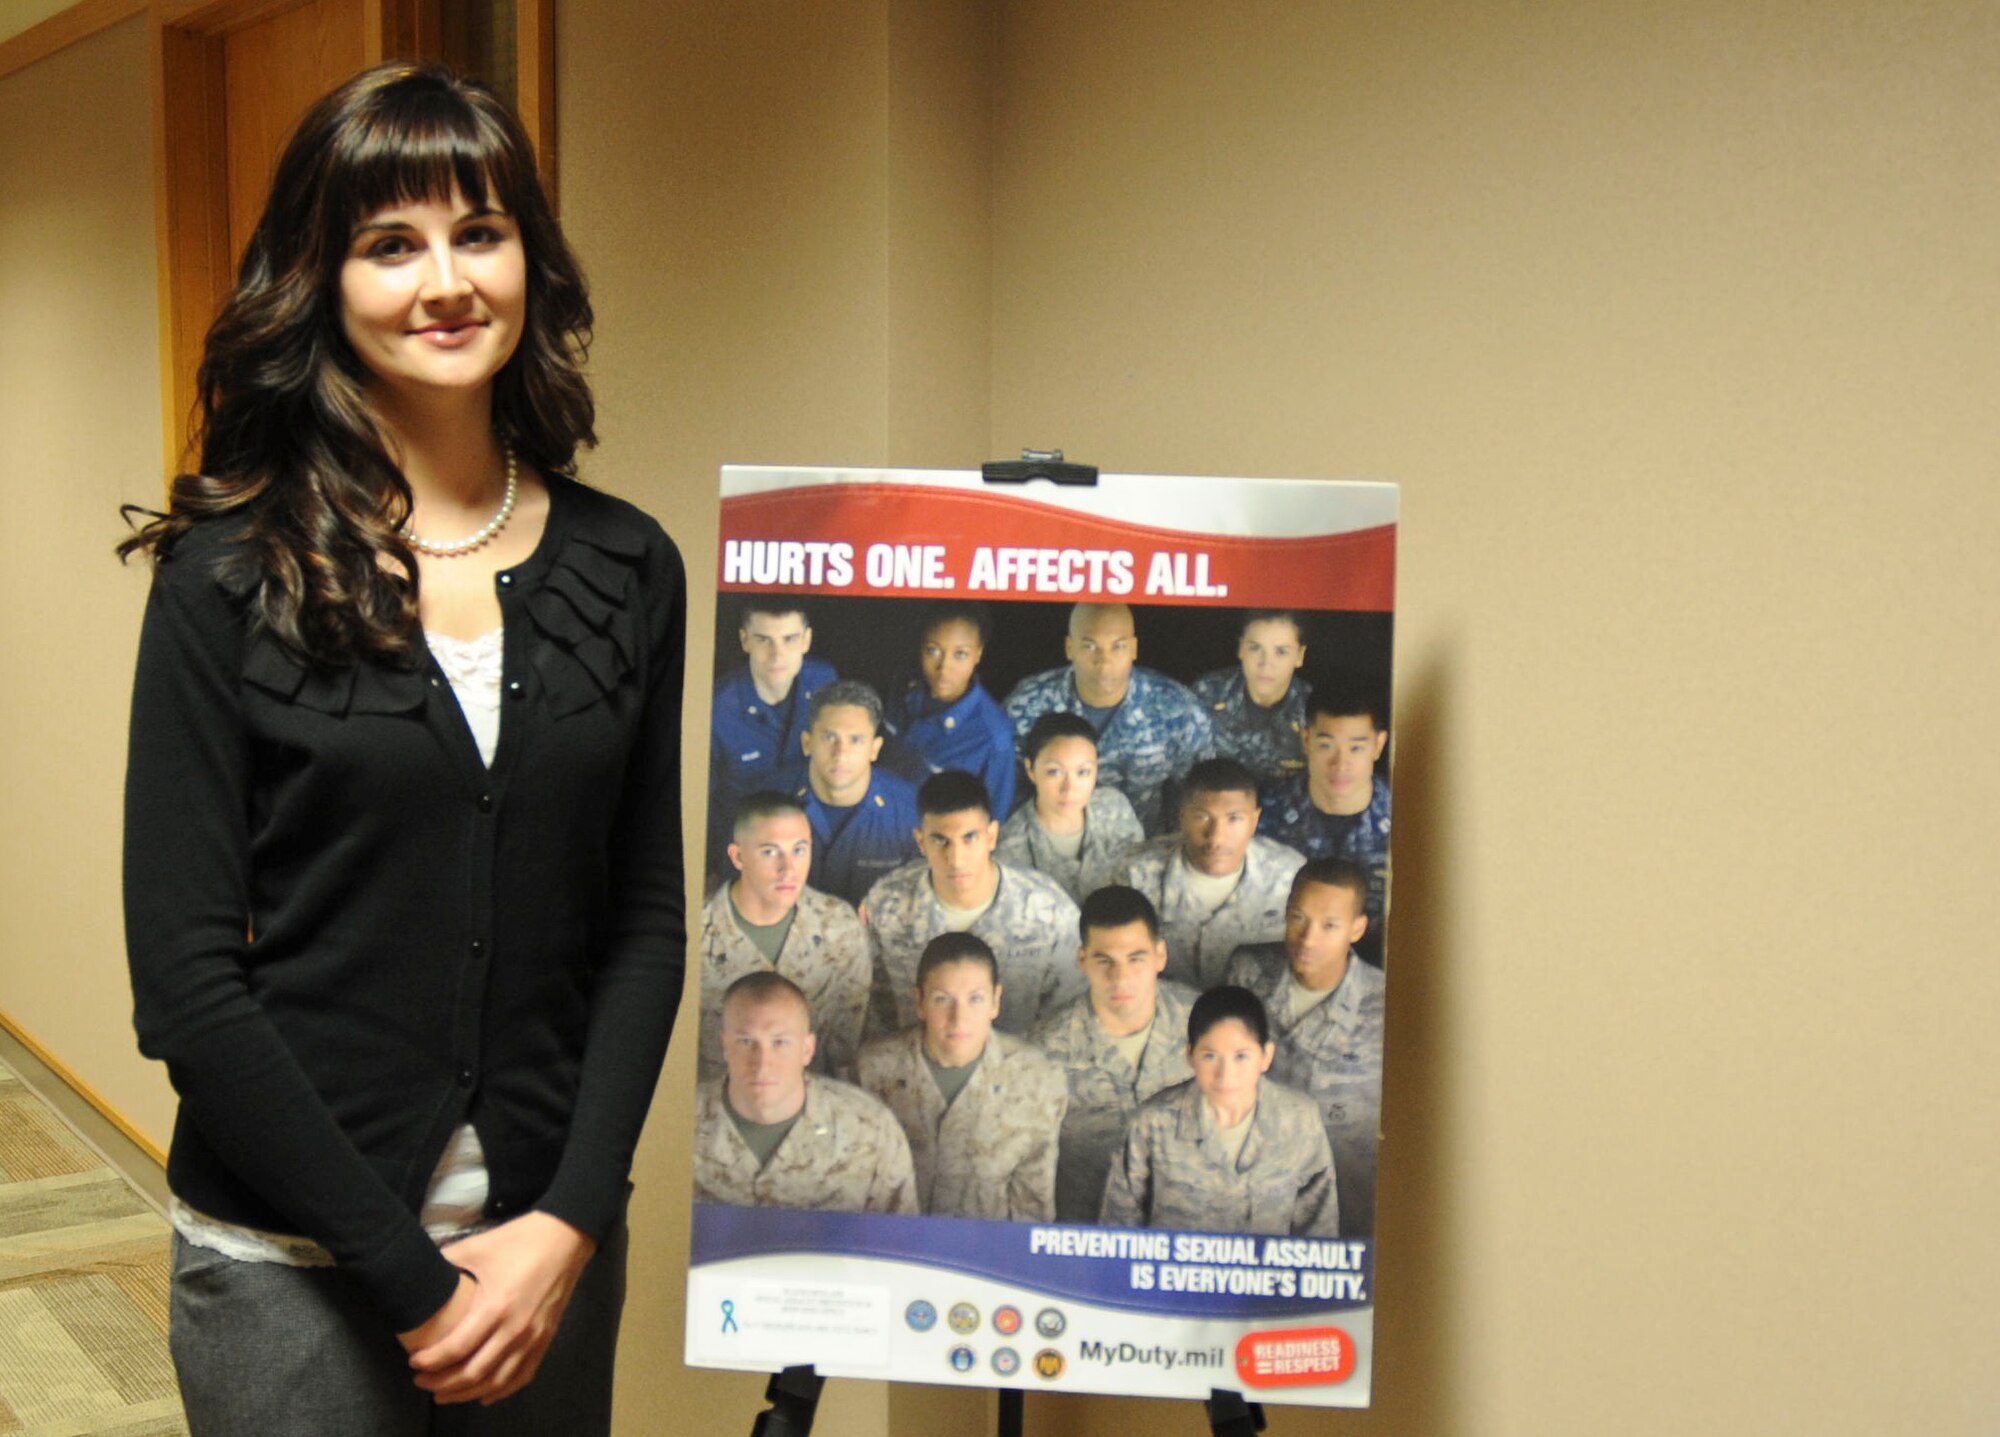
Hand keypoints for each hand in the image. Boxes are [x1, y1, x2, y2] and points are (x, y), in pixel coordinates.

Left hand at [404, 1212, 597, 1405]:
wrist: (566, 1237)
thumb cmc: (520, 1240)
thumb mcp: (477, 1246)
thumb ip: (446, 1261)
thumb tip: (422, 1275)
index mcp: (496, 1306)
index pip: (457, 1347)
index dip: (431, 1360)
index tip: (414, 1362)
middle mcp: (515, 1329)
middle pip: (474, 1372)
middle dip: (442, 1383)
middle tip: (421, 1381)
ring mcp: (533, 1337)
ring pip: (497, 1381)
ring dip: (467, 1393)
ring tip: (444, 1394)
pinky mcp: (546, 1339)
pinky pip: (523, 1376)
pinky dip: (502, 1391)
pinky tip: (485, 1395)